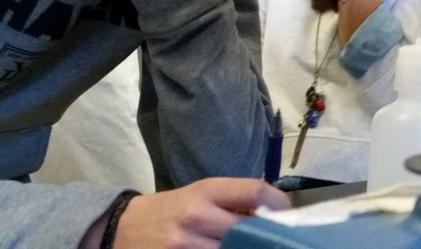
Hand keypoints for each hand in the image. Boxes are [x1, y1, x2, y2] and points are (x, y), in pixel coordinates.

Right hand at [97, 178, 288, 248]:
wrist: (120, 230)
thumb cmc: (170, 210)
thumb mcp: (200, 195)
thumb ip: (233, 202)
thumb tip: (273, 216)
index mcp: (205, 191)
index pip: (255, 192)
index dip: (278, 204)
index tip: (285, 214)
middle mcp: (196, 216)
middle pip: (248, 230)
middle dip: (263, 237)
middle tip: (273, 239)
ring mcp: (184, 245)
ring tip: (249, 246)